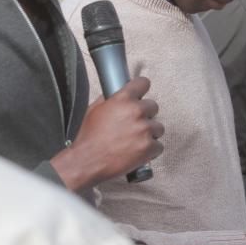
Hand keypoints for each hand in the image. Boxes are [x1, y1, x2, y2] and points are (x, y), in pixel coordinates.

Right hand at [51, 76, 163, 190]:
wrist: (87, 161)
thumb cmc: (89, 138)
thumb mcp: (94, 109)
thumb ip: (109, 99)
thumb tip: (117, 95)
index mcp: (123, 99)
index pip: (143, 83)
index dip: (142, 89)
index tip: (141, 94)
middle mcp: (136, 111)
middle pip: (153, 107)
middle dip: (145, 115)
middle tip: (134, 125)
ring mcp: (144, 129)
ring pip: (158, 127)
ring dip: (149, 133)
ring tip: (135, 141)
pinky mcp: (149, 147)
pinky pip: (158, 146)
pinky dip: (151, 150)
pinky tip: (138, 152)